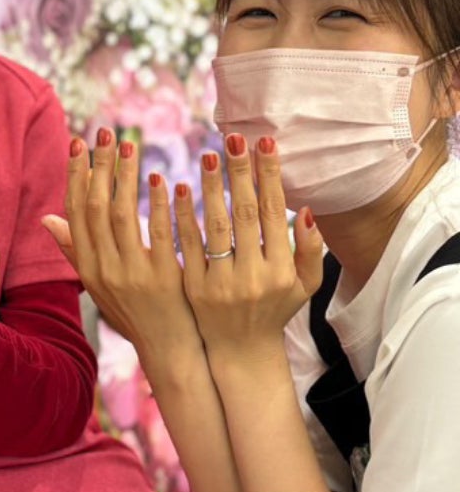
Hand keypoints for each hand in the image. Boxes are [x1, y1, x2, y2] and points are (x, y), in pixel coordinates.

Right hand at [45, 128, 200, 360]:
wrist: (170, 352)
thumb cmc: (135, 314)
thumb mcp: (98, 285)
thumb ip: (75, 251)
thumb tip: (45, 220)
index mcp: (88, 267)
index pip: (75, 212)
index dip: (76, 175)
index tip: (80, 143)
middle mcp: (103, 269)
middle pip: (95, 206)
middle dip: (99, 165)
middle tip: (106, 132)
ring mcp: (131, 274)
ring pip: (121, 214)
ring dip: (124, 175)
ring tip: (130, 144)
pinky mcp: (162, 278)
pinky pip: (156, 232)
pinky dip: (156, 203)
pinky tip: (160, 178)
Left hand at [178, 134, 322, 361]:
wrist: (240, 352)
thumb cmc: (275, 310)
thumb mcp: (305, 286)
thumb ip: (311, 250)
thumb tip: (308, 211)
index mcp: (282, 271)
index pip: (276, 214)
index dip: (270, 177)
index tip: (265, 143)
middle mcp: (254, 276)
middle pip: (246, 215)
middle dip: (241, 174)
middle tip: (234, 138)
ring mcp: (222, 283)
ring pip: (216, 227)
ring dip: (213, 189)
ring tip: (209, 155)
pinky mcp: (194, 287)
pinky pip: (188, 245)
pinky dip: (183, 216)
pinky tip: (179, 187)